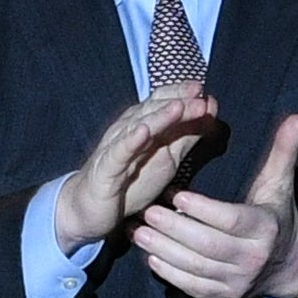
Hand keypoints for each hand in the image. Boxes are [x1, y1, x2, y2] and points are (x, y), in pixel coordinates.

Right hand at [49, 84, 219, 249]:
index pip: (162, 102)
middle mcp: (127, 130)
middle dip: (177, 101)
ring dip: (159, 116)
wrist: (87, 208)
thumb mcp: (167, 157)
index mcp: (142, 125)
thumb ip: (187, 134)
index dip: (181, 94)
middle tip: (199, 94)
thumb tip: (209, 107)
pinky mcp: (106, 169)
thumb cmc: (128, 181)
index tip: (203, 89)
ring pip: (138, 127)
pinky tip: (142, 132)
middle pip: (153, 110)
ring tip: (178, 106)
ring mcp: (115, 148)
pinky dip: (130, 141)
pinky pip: (119, 153)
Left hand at [129, 108, 297, 297]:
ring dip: (163, 251)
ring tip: (138, 232)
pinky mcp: (224, 296)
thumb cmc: (277, 215)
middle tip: (147, 211)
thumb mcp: (280, 184)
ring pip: (195, 268)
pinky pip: (192, 287)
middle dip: (174, 229)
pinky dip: (169, 273)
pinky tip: (149, 257)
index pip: (230, 220)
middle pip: (207, 246)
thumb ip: (283, 151)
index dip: (202, 209)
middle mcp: (252, 258)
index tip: (176, 193)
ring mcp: (237, 281)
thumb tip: (296, 117)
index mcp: (265, 228)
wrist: (289, 264)